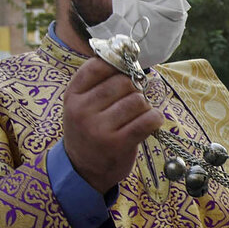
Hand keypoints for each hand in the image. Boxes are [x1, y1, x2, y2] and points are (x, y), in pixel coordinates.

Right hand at [62, 57, 163, 192]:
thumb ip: (99, 84)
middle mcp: (83, 110)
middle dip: (134, 89)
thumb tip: (129, 58)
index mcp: (73, 96)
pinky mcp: (118, 143)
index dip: (118, 65)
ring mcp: (100, 128)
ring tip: (138, 115)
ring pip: (137, 101)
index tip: (126, 72)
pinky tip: (152, 122)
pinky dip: (155, 118)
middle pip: (123, 82)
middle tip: (133, 101)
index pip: (98, 66)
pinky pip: (147, 120)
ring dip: (145, 106)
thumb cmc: (88, 131)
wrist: (83, 169)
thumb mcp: (81, 106)